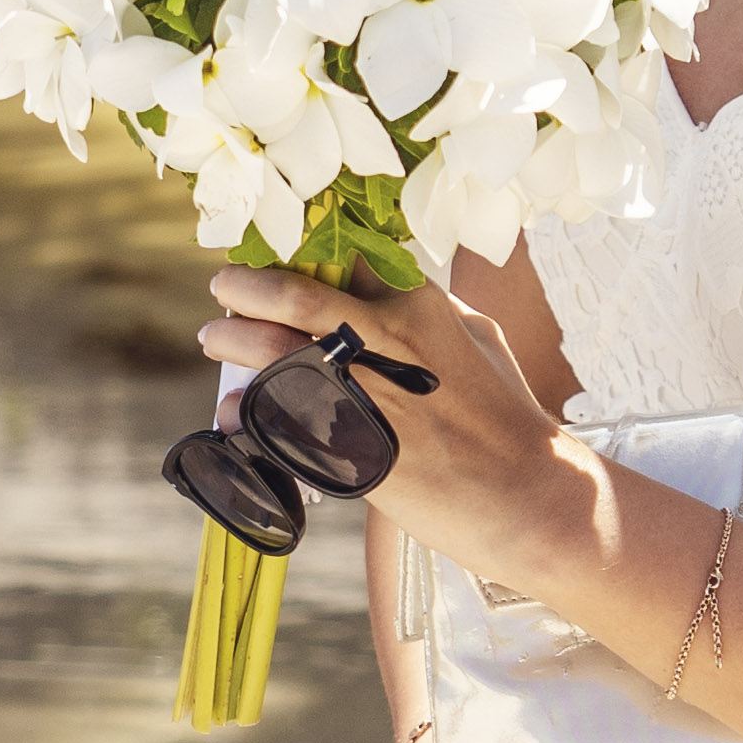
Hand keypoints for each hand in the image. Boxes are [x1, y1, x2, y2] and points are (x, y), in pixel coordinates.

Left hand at [197, 264, 578, 575]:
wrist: (526, 495)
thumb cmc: (507, 415)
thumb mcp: (476, 338)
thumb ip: (426, 308)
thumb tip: (382, 286)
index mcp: (417, 304)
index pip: (343, 252)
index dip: (297, 247)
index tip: (270, 248)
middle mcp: (385, 340)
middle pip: (293, 294)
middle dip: (245, 287)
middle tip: (224, 288)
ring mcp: (365, 393)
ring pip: (275, 353)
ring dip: (233, 342)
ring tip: (216, 338)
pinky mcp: (350, 449)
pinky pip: (276, 422)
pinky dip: (244, 413)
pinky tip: (230, 411)